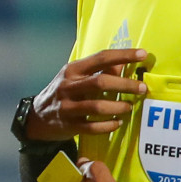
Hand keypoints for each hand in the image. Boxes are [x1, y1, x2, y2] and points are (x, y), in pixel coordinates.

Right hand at [26, 48, 148, 140]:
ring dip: (118, 106)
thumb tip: (123, 63)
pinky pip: (92, 127)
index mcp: (72, 70)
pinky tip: (117, 123)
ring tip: (129, 106)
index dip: (123, 55)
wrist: (37, 116)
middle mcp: (68, 86)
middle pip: (101, 82)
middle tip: (142, 88)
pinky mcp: (69, 125)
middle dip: (125, 85)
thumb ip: (98, 70)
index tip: (143, 54)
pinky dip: (108, 125)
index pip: (101, 58)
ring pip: (97, 106)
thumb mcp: (75, 76)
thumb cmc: (63, 92)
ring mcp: (67, 107)